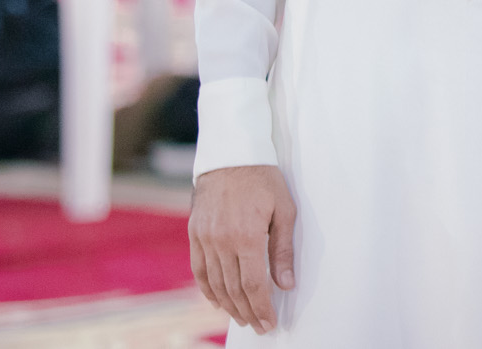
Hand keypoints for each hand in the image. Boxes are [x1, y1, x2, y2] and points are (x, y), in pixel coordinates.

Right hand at [189, 164, 296, 332]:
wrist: (230, 155)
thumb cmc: (263, 180)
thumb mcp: (283, 210)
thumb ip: (283, 250)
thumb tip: (286, 284)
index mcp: (247, 236)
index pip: (253, 285)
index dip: (261, 307)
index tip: (269, 322)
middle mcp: (222, 241)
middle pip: (234, 289)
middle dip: (247, 311)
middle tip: (259, 326)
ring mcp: (205, 238)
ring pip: (215, 283)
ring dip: (229, 305)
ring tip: (242, 317)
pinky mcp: (194, 234)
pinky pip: (199, 269)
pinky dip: (207, 289)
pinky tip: (218, 301)